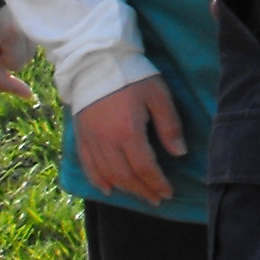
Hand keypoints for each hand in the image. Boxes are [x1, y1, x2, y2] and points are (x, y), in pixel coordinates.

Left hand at [0, 6, 33, 97]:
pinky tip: (7, 27)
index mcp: (15, 35)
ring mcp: (32, 20)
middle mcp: (29, 26)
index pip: (17, 65)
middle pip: (26, 59)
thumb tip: (29, 96)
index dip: (0, 60)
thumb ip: (3, 81)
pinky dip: (20, 38)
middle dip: (9, 55)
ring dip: (15, 47)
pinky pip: (31, 39)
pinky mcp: (32, 17)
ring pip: (30, 50)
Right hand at [75, 73, 189, 206]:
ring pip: (107, 175)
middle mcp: (107, 141)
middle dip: (143, 190)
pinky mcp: (80, 136)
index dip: (157, 183)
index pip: (144, 168)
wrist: (95, 60)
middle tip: (157, 199)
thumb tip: (179, 153)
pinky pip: (87, 165)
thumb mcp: (158, 95)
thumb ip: (169, 125)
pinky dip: (98, 181)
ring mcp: (90, 140)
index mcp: (128, 132)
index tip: (168, 192)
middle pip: (125, 176)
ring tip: (139, 194)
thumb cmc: (132, 76)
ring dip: (125, 189)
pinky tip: (108, 189)